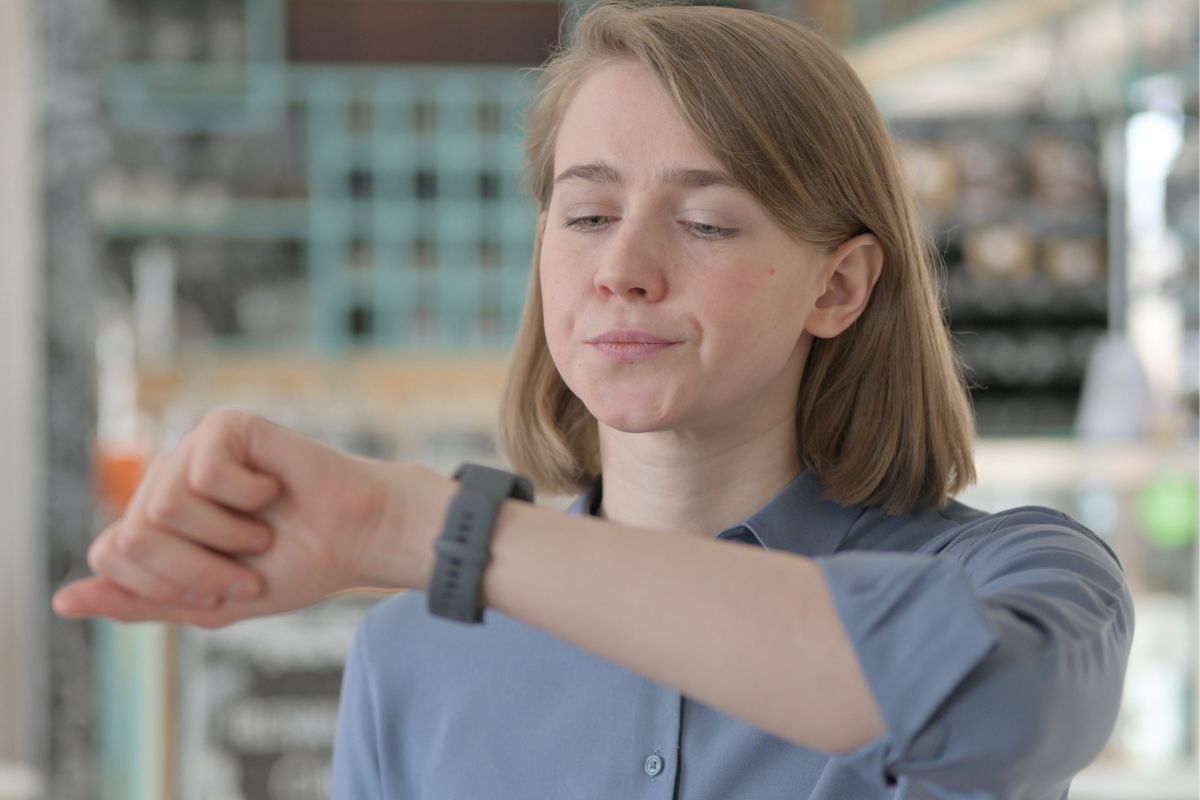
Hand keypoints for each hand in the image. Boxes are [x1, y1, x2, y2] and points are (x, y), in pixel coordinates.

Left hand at [52, 407, 438, 627]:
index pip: (110, 553)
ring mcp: (193, 450)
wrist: (358, 540)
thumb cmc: (295, 565)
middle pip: (133, 535)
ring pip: (164, 505)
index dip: (165, 584)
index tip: (223, 593)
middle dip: (197, 570)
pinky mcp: (225, 426)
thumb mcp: (211, 604)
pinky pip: (204, 472)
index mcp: (155, 522)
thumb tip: (61, 601)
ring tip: (261, 531)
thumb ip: (139, 603)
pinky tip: (272, 489)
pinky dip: (246, 497)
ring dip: (225, 537)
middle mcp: (166, 481)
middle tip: (248, 570)